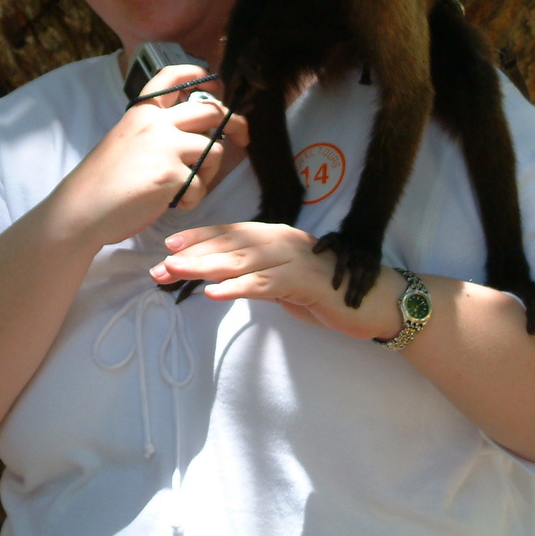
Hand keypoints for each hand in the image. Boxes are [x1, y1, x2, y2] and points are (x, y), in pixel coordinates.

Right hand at [49, 66, 248, 248]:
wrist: (82, 210)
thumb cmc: (102, 181)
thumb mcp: (126, 140)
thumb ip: (156, 130)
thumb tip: (194, 131)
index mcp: (142, 112)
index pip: (172, 76)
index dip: (200, 75)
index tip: (216, 85)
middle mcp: (156, 123)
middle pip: (211, 110)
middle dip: (234, 123)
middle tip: (242, 137)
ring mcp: (165, 147)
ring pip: (214, 149)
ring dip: (210, 171)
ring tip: (189, 186)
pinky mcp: (171, 175)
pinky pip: (201, 184)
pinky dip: (193, 198)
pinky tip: (174, 203)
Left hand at [148, 222, 405, 341]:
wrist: (374, 302)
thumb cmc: (326, 293)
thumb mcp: (283, 282)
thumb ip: (256, 274)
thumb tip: (220, 279)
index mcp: (276, 237)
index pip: (231, 233)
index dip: (199, 238)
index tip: (169, 246)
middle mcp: (283, 241)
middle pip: (229, 245)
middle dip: (193, 256)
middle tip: (160, 266)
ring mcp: (295, 260)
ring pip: (242, 261)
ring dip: (205, 268)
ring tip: (176, 274)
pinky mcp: (305, 283)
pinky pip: (266, 285)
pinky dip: (238, 288)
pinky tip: (215, 293)